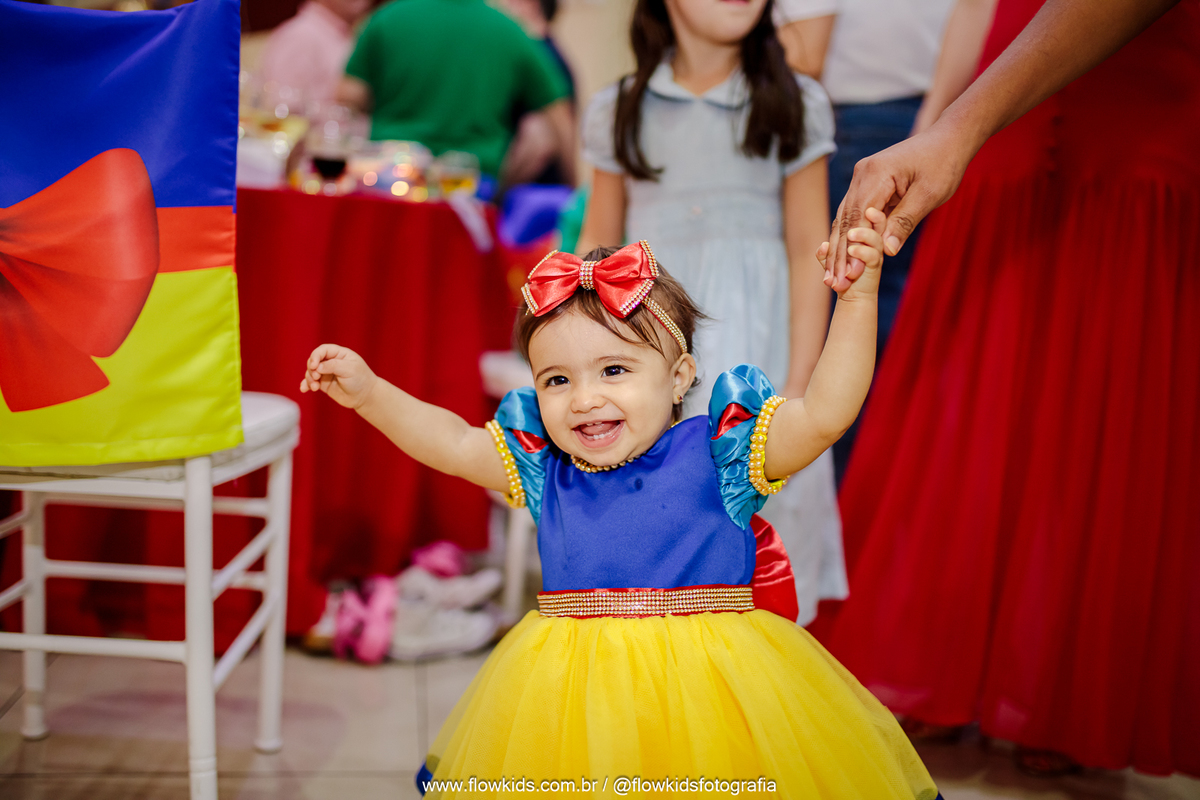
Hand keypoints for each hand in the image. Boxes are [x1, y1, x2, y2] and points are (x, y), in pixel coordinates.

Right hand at [300, 344, 377, 408]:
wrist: (365, 397)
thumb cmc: (361, 380)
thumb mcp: (349, 370)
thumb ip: (333, 366)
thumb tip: (316, 367)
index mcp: (340, 354)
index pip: (323, 350)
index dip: (315, 356)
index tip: (314, 366)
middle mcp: (332, 361)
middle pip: (314, 360)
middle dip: (311, 369)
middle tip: (316, 377)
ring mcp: (327, 373)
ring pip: (311, 372)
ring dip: (309, 378)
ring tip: (314, 387)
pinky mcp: (324, 383)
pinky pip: (311, 382)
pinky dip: (306, 384)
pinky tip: (304, 389)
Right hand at [824, 124, 971, 291]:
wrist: (947, 139)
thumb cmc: (943, 164)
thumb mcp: (929, 194)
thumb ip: (905, 221)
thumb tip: (887, 251)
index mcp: (876, 173)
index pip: (857, 218)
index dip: (851, 249)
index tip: (849, 276)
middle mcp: (861, 174)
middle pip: (844, 220)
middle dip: (838, 254)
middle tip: (834, 284)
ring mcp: (861, 178)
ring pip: (844, 219)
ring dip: (838, 249)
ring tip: (833, 277)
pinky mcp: (866, 184)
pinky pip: (852, 214)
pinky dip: (847, 237)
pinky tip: (839, 257)